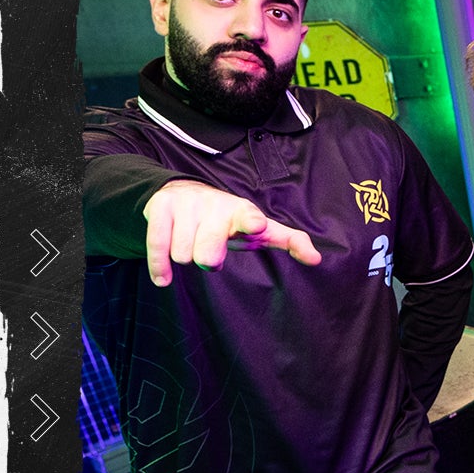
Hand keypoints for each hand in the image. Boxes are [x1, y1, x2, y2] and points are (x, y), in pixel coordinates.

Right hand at [141, 179, 320, 286]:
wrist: (187, 193)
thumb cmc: (231, 219)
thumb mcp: (260, 229)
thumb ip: (289, 241)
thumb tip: (317, 258)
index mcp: (242, 212)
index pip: (248, 216)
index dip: (252, 221)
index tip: (256, 225)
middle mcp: (214, 204)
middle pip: (208, 249)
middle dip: (207, 258)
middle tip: (209, 255)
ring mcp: (186, 204)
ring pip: (183, 253)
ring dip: (186, 257)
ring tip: (192, 247)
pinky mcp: (160, 207)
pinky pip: (156, 245)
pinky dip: (159, 266)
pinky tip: (164, 279)